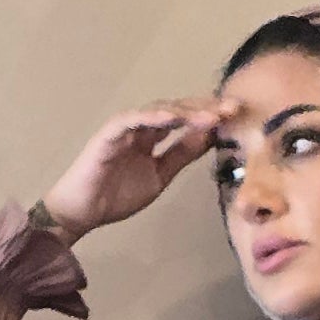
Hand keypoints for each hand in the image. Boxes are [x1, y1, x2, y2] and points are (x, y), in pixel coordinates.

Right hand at [39, 96, 221, 236]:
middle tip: (232, 107)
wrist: (83, 212)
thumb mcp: (160, 176)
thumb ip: (182, 155)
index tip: (237, 116)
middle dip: (206, 107)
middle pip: (178, 109)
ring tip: (211, 114)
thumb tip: (210, 136)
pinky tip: (173, 117)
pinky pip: (132, 120)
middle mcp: (141, 126)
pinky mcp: (109, 134)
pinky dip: (152, 117)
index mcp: (153, 136)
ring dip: (186, 111)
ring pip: (159, 111)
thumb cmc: (116, 195)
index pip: (186, 120)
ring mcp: (125, 127)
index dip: (211, 116)